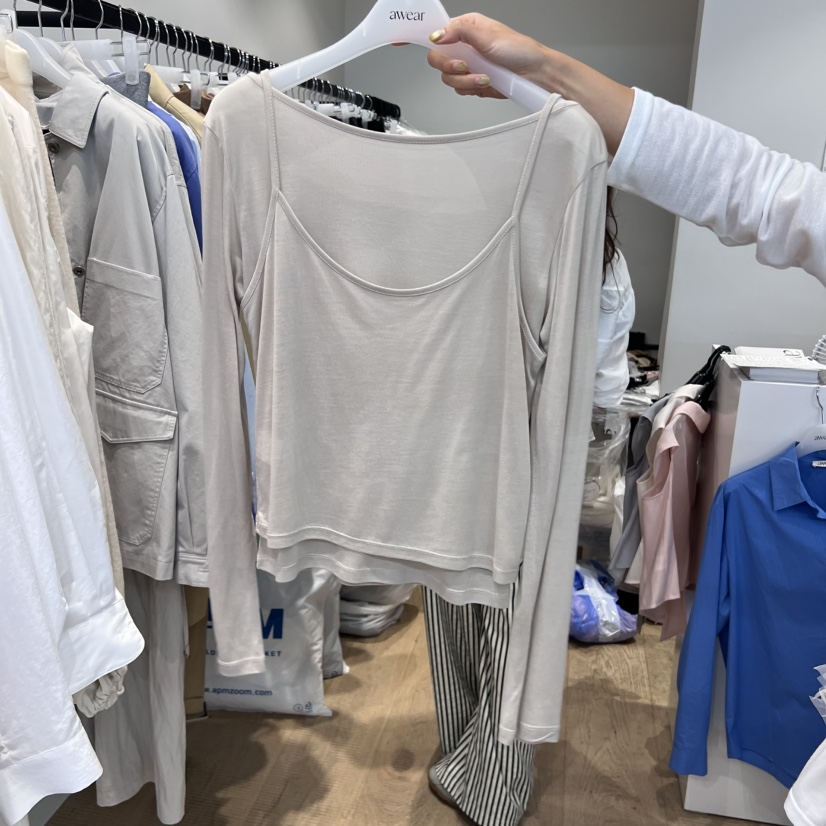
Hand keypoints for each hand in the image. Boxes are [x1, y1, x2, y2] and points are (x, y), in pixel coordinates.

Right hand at [427, 13, 549, 98]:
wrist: (533, 74)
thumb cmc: (519, 51)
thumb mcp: (488, 35)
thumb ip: (460, 32)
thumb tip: (437, 35)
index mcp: (466, 28)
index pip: (439, 32)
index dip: (430, 39)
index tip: (423, 45)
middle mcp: (464, 47)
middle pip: (438, 59)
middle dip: (450, 66)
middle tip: (464, 66)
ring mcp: (468, 66)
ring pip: (448, 77)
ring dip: (465, 80)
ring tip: (484, 76)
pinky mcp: (472, 83)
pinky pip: (459, 89)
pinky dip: (471, 88)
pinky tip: (485, 82)